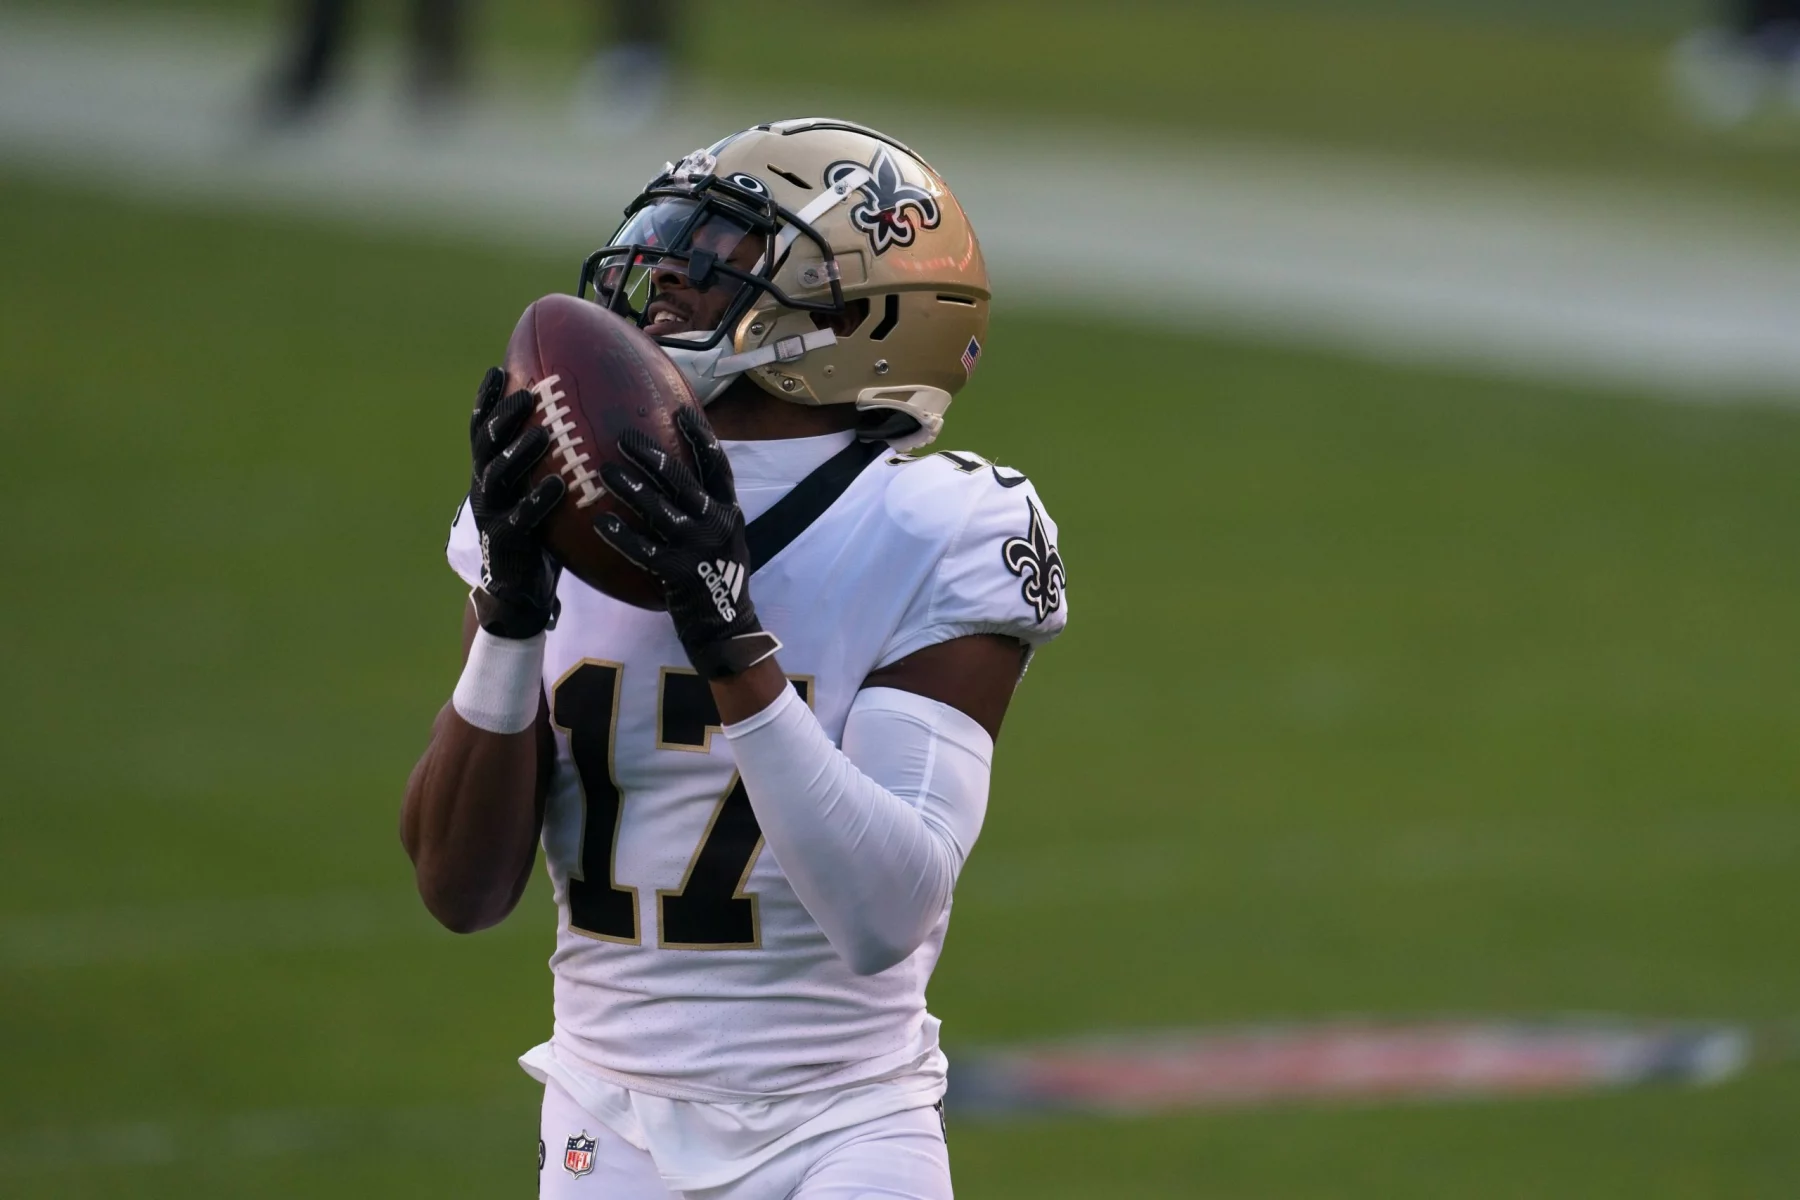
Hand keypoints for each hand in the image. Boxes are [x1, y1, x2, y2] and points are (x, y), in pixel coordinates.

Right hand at [467, 367, 564, 638]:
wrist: (516, 587)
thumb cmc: (536, 529)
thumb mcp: (535, 489)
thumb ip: (547, 460)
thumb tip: (583, 422)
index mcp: (489, 471)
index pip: (482, 428)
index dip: (486, 400)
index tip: (496, 369)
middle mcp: (484, 487)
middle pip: (486, 444)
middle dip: (503, 417)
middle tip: (528, 395)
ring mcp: (491, 513)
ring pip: (499, 475)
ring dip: (520, 453)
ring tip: (542, 435)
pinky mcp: (505, 541)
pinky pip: (521, 517)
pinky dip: (539, 500)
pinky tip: (559, 485)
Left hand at [594, 407, 780, 678]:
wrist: (726, 627)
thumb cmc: (714, 575)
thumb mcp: (722, 536)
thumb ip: (704, 507)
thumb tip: (671, 473)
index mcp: (728, 511)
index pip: (717, 465)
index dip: (699, 436)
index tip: (680, 408)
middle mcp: (717, 525)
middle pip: (685, 482)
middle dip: (654, 457)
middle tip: (624, 437)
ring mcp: (700, 550)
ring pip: (662, 512)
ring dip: (632, 490)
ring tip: (604, 472)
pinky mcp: (681, 575)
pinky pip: (646, 552)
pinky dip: (623, 537)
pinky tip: (600, 524)